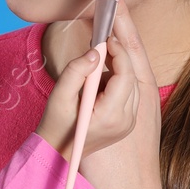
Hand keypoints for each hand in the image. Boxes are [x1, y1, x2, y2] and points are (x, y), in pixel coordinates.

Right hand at [36, 35, 138, 160]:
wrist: (59, 151)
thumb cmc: (56, 124)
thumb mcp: (60, 95)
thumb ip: (76, 70)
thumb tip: (96, 52)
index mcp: (111, 116)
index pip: (125, 76)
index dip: (119, 53)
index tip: (107, 38)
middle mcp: (125, 121)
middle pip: (132, 79)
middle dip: (121, 58)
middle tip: (105, 42)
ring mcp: (128, 124)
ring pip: (133, 86)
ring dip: (120, 69)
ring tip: (101, 59)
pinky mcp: (127, 123)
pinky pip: (130, 95)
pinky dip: (119, 81)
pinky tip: (102, 78)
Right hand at [78, 2, 166, 188]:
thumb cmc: (99, 168)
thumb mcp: (75, 117)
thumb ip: (78, 77)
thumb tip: (92, 50)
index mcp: (126, 99)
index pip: (124, 53)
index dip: (116, 28)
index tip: (108, 4)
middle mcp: (141, 102)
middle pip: (133, 56)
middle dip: (122, 30)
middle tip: (111, 4)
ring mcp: (143, 113)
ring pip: (133, 71)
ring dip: (121, 47)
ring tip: (109, 25)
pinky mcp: (140, 122)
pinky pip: (130, 86)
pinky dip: (121, 68)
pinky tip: (109, 62)